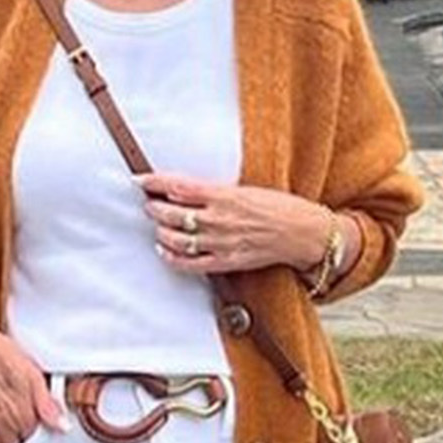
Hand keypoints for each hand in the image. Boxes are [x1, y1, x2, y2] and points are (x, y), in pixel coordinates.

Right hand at [0, 304, 67, 442]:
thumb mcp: (31, 372)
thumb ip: (47, 403)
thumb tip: (63, 427)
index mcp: (21, 412)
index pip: (37, 441)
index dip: (40, 433)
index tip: (40, 422)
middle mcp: (1, 424)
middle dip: (25, 441)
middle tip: (26, 423)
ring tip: (12, 428)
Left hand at [136, 173, 332, 276]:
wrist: (302, 232)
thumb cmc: (278, 206)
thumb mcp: (245, 189)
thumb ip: (213, 191)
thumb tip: (182, 189)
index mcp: (225, 195)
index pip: (178, 186)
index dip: (154, 182)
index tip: (139, 180)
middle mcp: (219, 219)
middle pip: (172, 213)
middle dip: (154, 207)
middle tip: (148, 203)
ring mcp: (220, 243)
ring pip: (176, 238)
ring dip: (160, 231)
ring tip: (157, 224)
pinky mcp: (225, 262)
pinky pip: (189, 263)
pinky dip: (171, 257)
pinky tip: (164, 249)